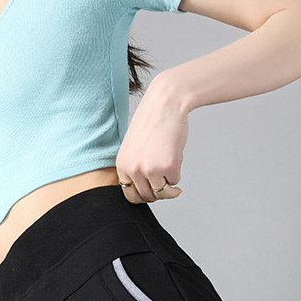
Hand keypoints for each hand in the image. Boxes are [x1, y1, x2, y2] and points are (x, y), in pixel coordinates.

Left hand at [116, 74, 188, 203]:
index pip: (130, 196)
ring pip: (162, 193)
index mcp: (123, 166)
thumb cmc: (152, 122)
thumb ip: (135, 167)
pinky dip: (177, 172)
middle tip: (166, 183)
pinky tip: (175, 155)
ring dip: (169, 186)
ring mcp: (151, 169)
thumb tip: (147, 189)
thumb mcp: (134, 147)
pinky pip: (175, 181)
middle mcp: (134, 170)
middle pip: (148, 197)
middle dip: (158, 193)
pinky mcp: (168, 166)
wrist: (165, 103)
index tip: (152, 191)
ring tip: (171, 169)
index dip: (143, 196)